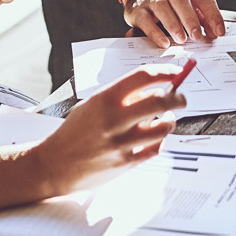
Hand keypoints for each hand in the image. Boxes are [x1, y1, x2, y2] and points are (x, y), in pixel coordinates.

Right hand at [28, 68, 184, 196]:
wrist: (55, 164)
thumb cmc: (75, 131)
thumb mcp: (94, 103)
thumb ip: (122, 96)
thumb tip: (155, 87)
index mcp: (106, 98)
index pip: (144, 76)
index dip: (165, 72)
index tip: (176, 73)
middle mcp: (115, 119)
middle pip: (161, 101)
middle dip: (178, 97)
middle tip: (181, 97)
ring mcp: (122, 142)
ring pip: (163, 126)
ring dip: (170, 120)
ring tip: (166, 119)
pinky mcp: (126, 163)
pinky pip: (155, 148)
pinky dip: (159, 140)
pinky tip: (153, 137)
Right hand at [122, 0, 225, 48]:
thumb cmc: (167, 2)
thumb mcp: (185, 6)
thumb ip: (200, 18)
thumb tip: (213, 34)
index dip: (213, 15)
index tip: (219, 32)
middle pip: (181, 0)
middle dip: (191, 19)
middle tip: (198, 36)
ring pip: (162, 7)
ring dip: (173, 24)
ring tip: (182, 39)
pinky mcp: (137, 11)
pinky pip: (145, 20)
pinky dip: (155, 32)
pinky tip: (164, 42)